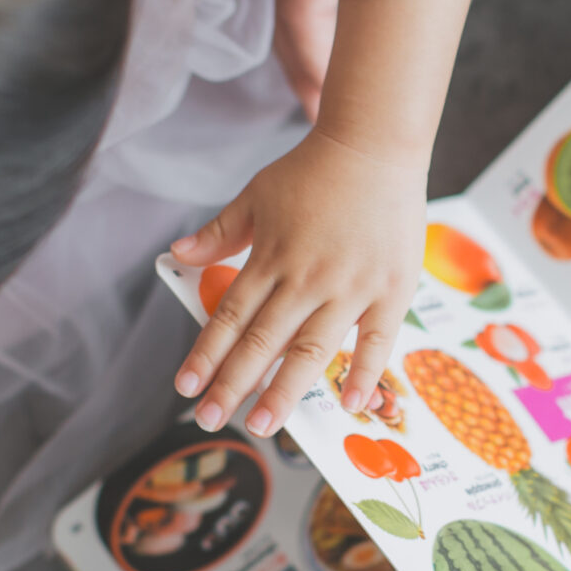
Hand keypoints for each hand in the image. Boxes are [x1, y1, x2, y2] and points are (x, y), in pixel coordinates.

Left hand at [168, 127, 425, 437]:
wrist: (376, 144)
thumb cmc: (315, 170)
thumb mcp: (257, 195)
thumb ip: (221, 232)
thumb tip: (179, 253)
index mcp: (270, 258)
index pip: (228, 318)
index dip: (205, 356)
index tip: (187, 388)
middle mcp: (306, 279)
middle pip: (262, 343)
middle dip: (233, 386)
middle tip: (211, 419)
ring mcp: (350, 287)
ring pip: (311, 351)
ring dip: (284, 392)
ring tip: (265, 426)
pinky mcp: (390, 290)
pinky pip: (376, 341)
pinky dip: (363, 373)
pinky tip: (348, 404)